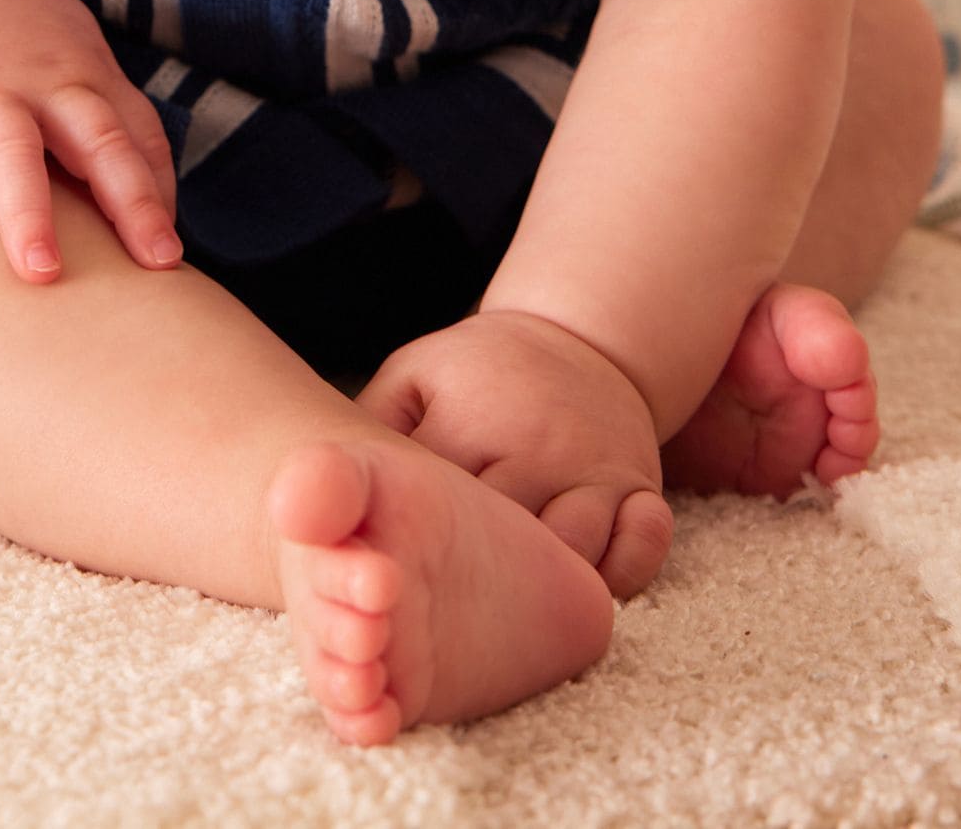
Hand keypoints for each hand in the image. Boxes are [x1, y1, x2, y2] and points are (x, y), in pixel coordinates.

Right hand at [0, 0, 181, 284]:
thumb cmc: (7, 25)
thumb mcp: (69, 50)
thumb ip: (101, 108)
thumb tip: (148, 190)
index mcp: (84, 75)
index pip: (139, 134)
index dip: (159, 192)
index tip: (168, 254)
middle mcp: (42, 82)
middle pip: (98, 140)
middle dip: (131, 202)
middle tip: (157, 264)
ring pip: (13, 151)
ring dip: (29, 212)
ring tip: (41, 273)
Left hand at [353, 308, 675, 599]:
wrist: (578, 337)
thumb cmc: (481, 373)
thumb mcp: (417, 375)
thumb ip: (371, 424)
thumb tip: (316, 486)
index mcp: (472, 420)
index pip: (439, 501)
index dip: (413, 549)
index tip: (392, 582)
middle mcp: (537, 444)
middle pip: (508, 539)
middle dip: (478, 584)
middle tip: (447, 624)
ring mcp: (594, 466)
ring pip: (578, 553)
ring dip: (550, 591)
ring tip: (512, 618)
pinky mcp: (640, 484)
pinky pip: (643, 546)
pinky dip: (625, 573)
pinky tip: (590, 594)